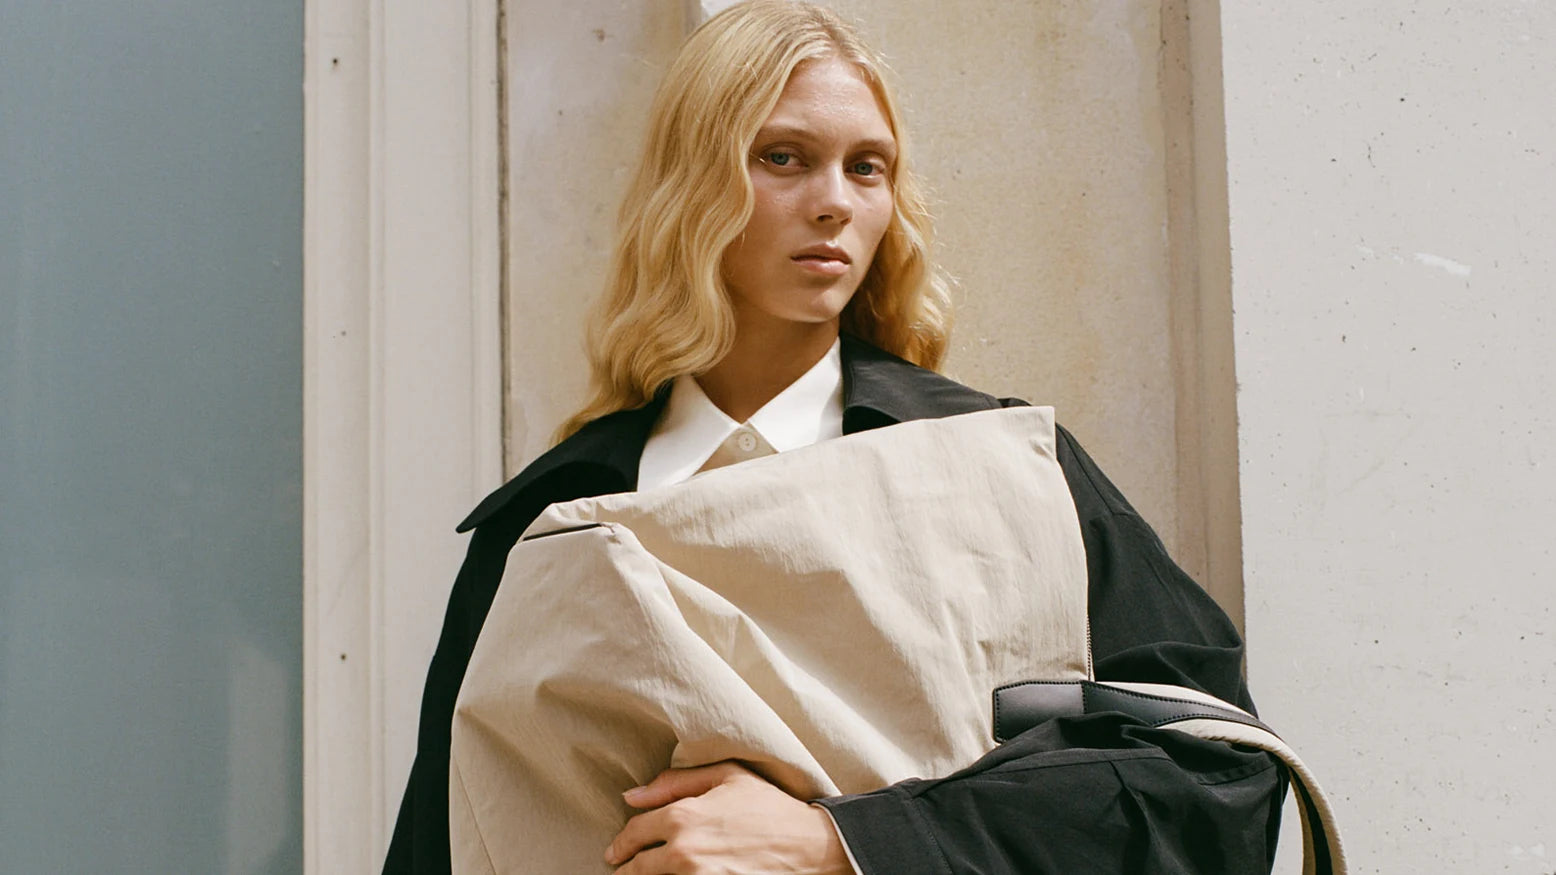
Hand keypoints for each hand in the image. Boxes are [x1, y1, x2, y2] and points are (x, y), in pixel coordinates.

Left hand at [604, 761, 850, 873]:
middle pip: (637, 868)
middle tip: (622, 870)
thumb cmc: (770, 807)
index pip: (635, 833)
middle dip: (627, 869)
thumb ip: (675, 781)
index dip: (622, 843)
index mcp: (682, 816)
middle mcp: (683, 852)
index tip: (615, 852)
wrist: (809, 847)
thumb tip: (632, 796)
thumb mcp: (728, 776)